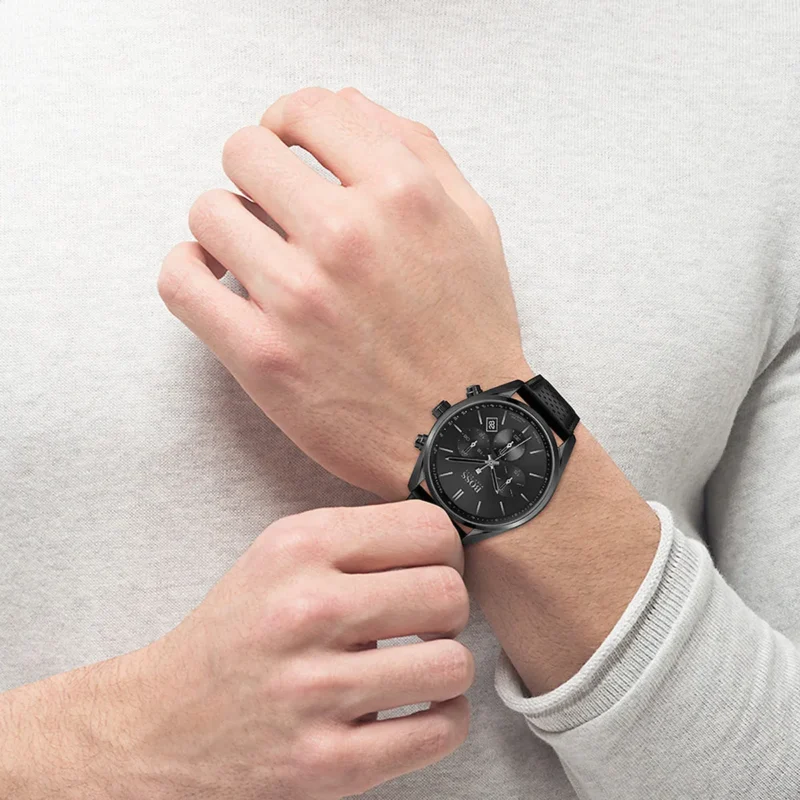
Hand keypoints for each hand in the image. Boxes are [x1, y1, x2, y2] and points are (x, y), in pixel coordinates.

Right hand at [2, 502, 470, 798]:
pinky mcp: (327, 763)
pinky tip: (417, 709)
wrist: (160, 725)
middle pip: (449, 594)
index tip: (434, 568)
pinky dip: (444, 719)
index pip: (429, 528)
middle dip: (450, 610)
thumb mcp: (280, 555)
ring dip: (447, 668)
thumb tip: (448, 542)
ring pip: (453, 664)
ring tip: (421, 666)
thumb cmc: (236, 633)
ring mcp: (316, 690)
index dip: (446, 551)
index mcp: (299, 548)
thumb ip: (358, 539)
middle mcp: (306, 611)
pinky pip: (440, 731)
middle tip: (427, 621)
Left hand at [158, 86, 529, 499]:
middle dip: (256, 171)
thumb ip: (417, 148)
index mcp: (403, 194)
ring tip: (249, 249)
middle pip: (245, 150)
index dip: (289, 122)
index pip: (306, 109)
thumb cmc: (469, 330)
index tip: (287, 148)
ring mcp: (299, 298)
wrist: (464, 434)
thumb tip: (343, 104)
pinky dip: (186, 269)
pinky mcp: (263, 357)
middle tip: (271, 205)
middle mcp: (348, 236)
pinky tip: (212, 276)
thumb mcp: (474, 223)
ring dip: (225, 222)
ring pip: (208, 211)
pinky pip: (180, 281)